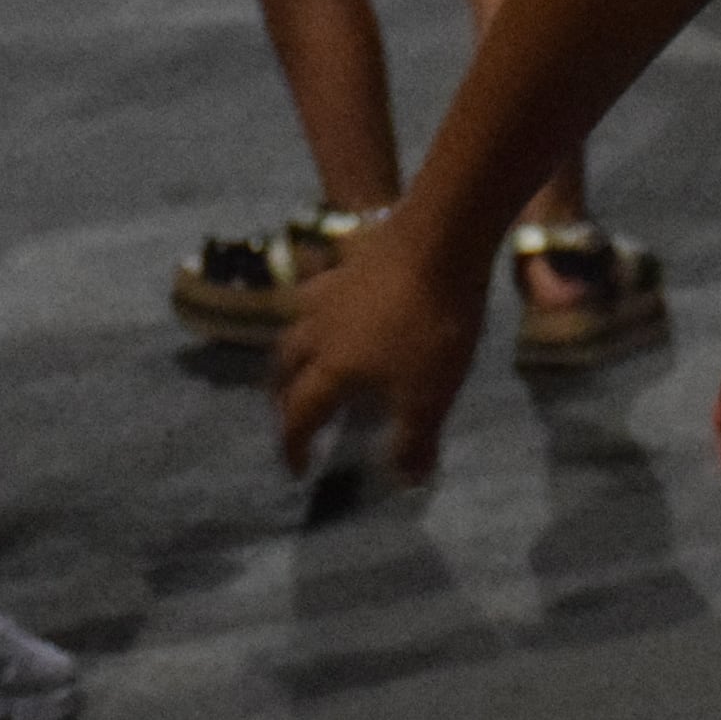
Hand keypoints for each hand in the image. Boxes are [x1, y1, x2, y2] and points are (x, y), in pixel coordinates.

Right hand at [270, 212, 489, 481]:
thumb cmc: (432, 323)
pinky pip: (316, 297)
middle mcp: (316, 333)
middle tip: (289, 418)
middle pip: (282, 372)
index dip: (292, 446)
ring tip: (302, 368)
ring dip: (291, 358)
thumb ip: (415, 438)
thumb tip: (405, 481)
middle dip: (281, 401)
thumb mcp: (431, 392)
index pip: (298, 416)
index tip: (296, 470)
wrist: (439, 238)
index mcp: (330, 370)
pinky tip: (333, 314)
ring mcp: (328, 294)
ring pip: (292, 332)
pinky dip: (314, 317)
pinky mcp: (347, 264)